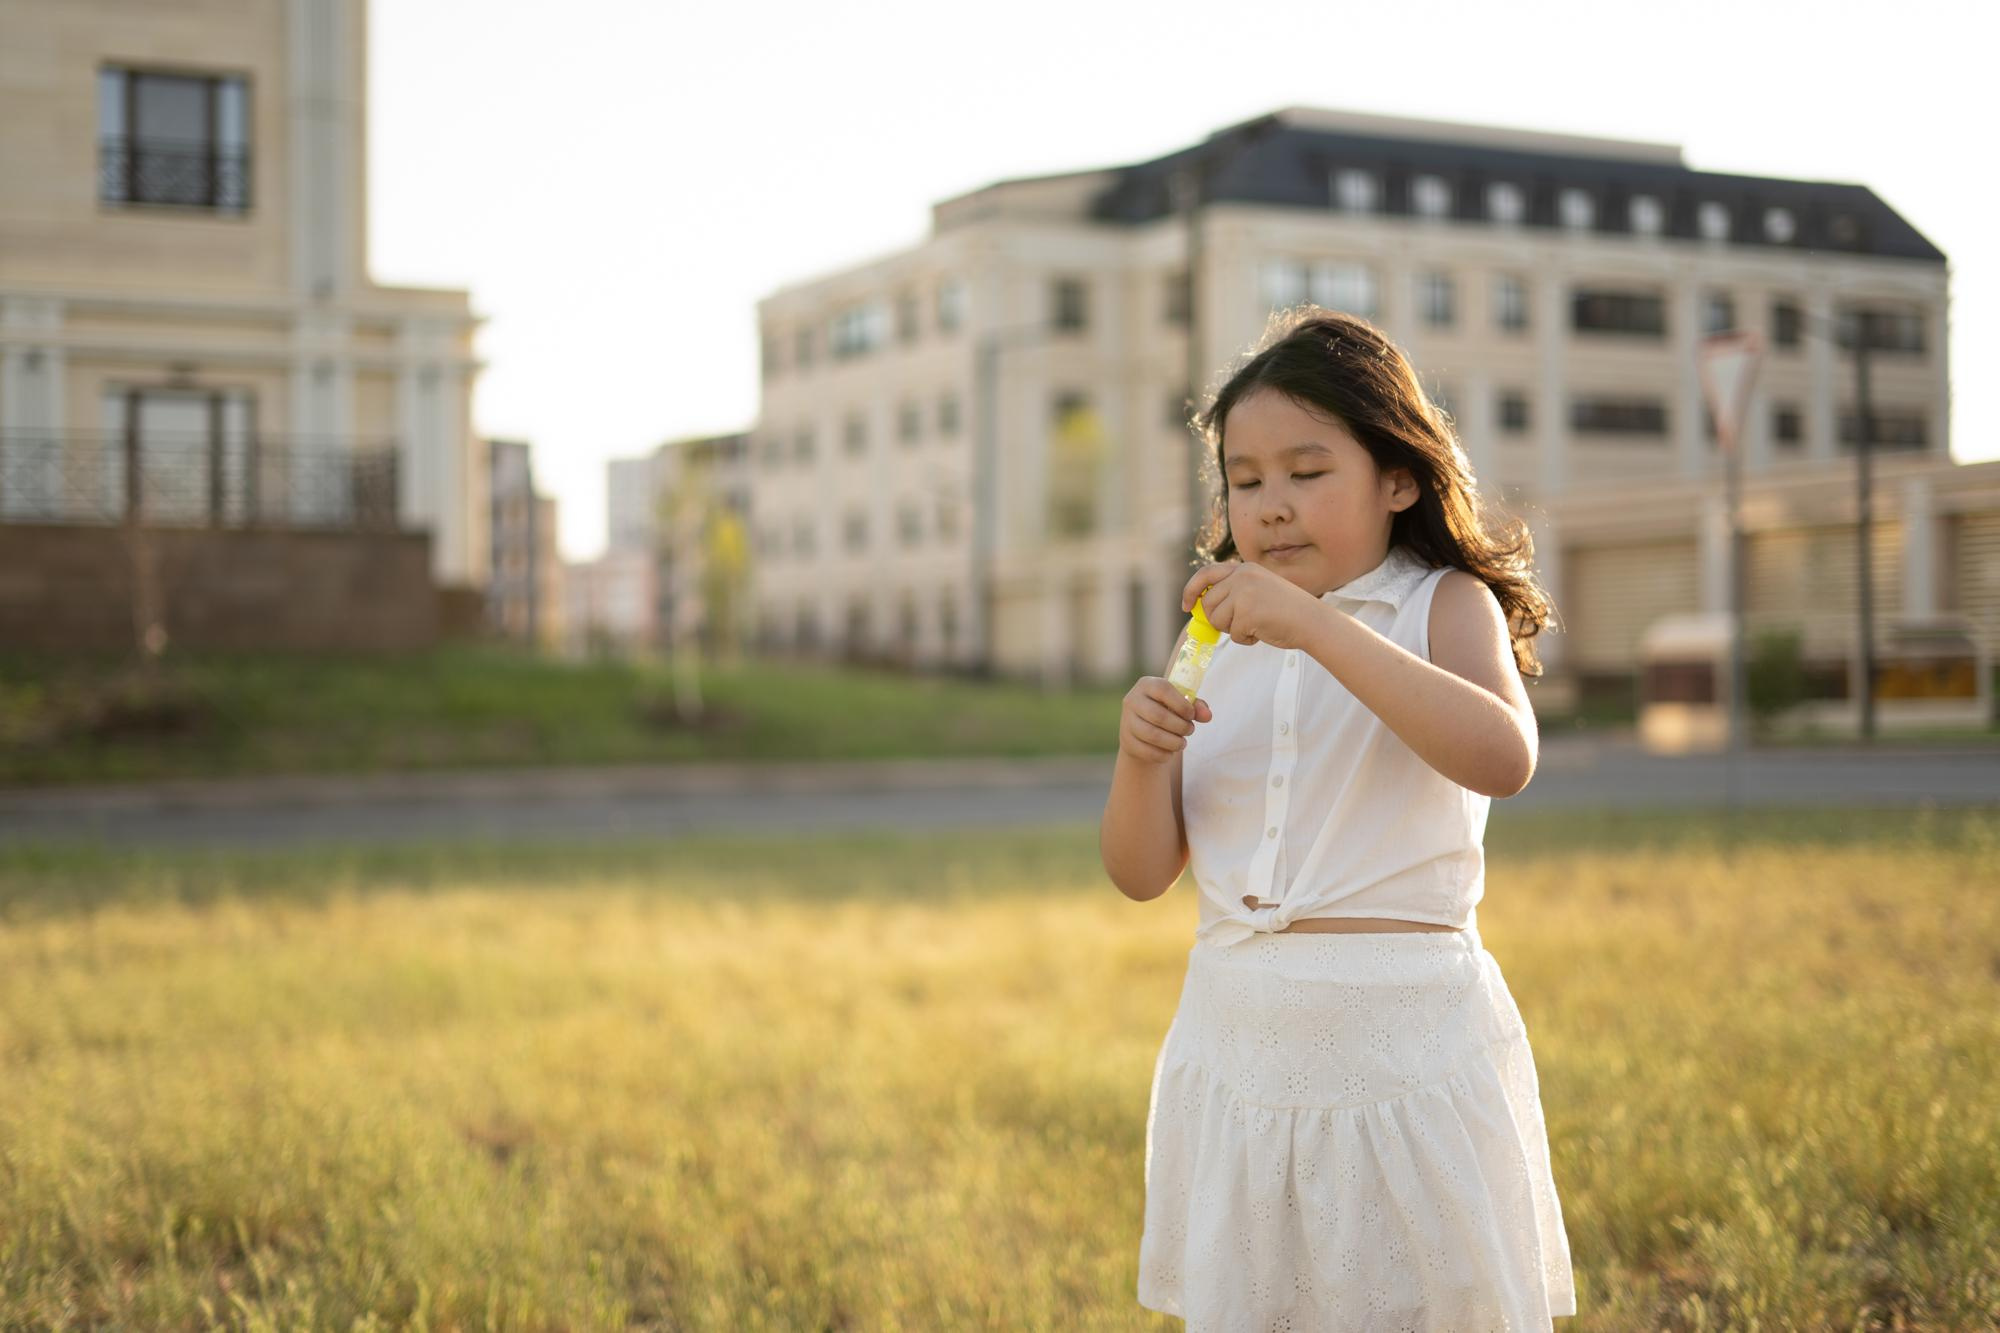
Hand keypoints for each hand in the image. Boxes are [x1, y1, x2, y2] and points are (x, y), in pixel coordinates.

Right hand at [1119, 677, 1212, 765]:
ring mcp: (1127, 721)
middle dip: (1180, 726)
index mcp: (1146, 684)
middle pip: (1158, 716)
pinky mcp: (1127, 741)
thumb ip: (1197, 706)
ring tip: (1182, 743)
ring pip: (1153, 735)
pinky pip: (1147, 751)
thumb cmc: (1167, 711)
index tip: (1191, 715)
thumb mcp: (1181, 704)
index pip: (1163, 689)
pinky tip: (1170, 752)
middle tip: (1190, 730)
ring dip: (1174, 742)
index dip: (1181, 704)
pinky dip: (1164, 754)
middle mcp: (1132, 700)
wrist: (1143, 730)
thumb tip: (1208, 716)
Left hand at [1181, 561, 1324, 650]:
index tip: (1186, 606)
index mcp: (1244, 568)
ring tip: (1255, 627)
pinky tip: (1262, 633)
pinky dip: (1245, 639)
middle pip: (1208, 602)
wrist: (1312, 621)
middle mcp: (1242, 576)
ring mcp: (1244, 593)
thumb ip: (1234, 591)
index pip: (1205, 573)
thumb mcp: (1259, 589)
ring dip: (1232, 630)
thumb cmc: (1287, 611)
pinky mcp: (1247, 612)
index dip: (1191, 590)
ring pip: (1217, 619)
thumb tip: (1201, 607)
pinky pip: (1232, 633)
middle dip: (1216, 619)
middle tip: (1237, 626)